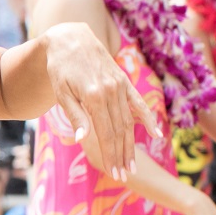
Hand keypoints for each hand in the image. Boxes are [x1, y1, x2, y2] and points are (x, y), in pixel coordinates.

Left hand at [42, 23, 160, 179]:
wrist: (70, 38)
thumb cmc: (60, 68)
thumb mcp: (61, 93)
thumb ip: (75, 116)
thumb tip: (82, 140)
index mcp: (94, 97)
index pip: (106, 133)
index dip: (111, 154)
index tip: (114, 172)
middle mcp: (111, 91)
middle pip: (120, 130)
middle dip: (122, 155)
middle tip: (125, 176)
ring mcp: (120, 85)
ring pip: (129, 120)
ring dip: (132, 144)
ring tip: (132, 164)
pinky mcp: (124, 81)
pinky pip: (139, 103)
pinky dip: (147, 118)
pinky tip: (156, 134)